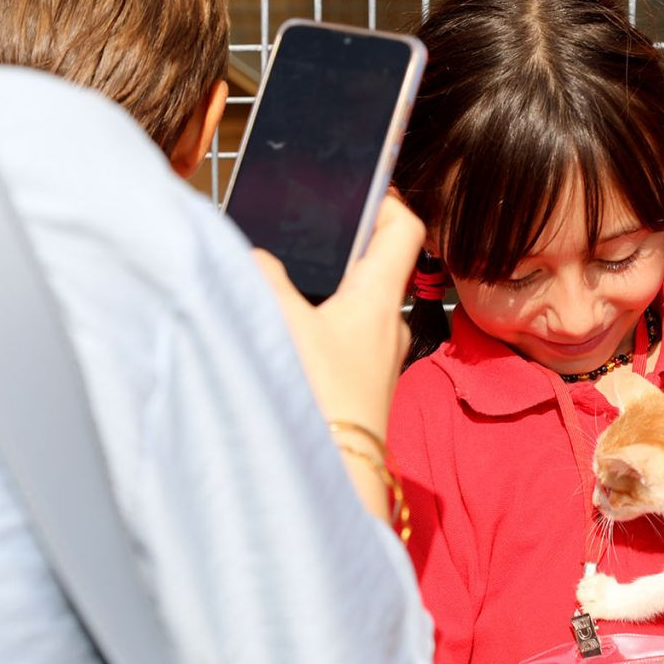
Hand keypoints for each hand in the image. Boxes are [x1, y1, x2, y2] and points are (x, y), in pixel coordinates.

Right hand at [254, 195, 422, 517]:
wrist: (337, 481)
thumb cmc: (321, 401)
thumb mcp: (282, 327)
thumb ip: (265, 281)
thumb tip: (257, 257)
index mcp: (380, 299)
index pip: (406, 228)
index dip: (387, 196)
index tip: (360, 181)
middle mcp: (389, 326)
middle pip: (378, 263)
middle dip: (344, 240)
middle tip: (306, 224)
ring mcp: (378, 358)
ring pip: (358, 302)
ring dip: (328, 284)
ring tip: (285, 274)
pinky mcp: (361, 386)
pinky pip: (345, 336)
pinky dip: (321, 321)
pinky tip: (285, 330)